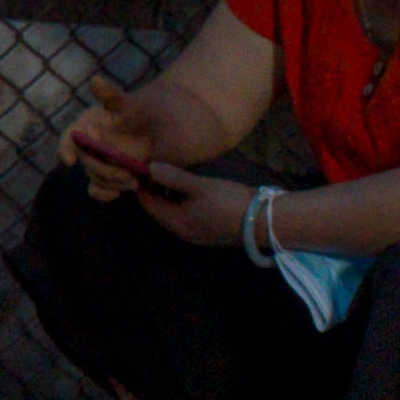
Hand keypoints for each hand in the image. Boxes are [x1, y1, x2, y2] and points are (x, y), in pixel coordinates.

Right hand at [61, 91, 165, 190]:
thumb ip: (113, 97)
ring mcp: (102, 161)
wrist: (174, 127)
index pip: (71, 136)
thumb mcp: (134, 105)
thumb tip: (95, 80)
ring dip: (110, 183)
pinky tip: (116, 194)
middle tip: (127, 175)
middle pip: (86, 162)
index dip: (65, 147)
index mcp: (90, 123)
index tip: (69, 160)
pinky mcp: (113, 176)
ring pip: (94, 177)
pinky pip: (99, 188)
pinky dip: (104, 193)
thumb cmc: (150, 111)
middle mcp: (92, 142)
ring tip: (133, 182)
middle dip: (102, 170)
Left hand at [135, 168, 253, 252]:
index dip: (141, 186)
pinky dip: (178, 202)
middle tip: (149, 168)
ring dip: (166, 196)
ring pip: (171, 213)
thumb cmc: (229, 202)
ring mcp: (195, 233)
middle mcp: (182, 232)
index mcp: (176, 223)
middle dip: (152, 191)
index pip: (148, 205)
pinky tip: (184, 188)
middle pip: (158, 210)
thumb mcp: (200, 186)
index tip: (137, 167)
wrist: (263, 222)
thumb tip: (149, 167)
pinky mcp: (206, 230)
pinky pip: (183, 215)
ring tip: (165, 174)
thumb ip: (174, 177)